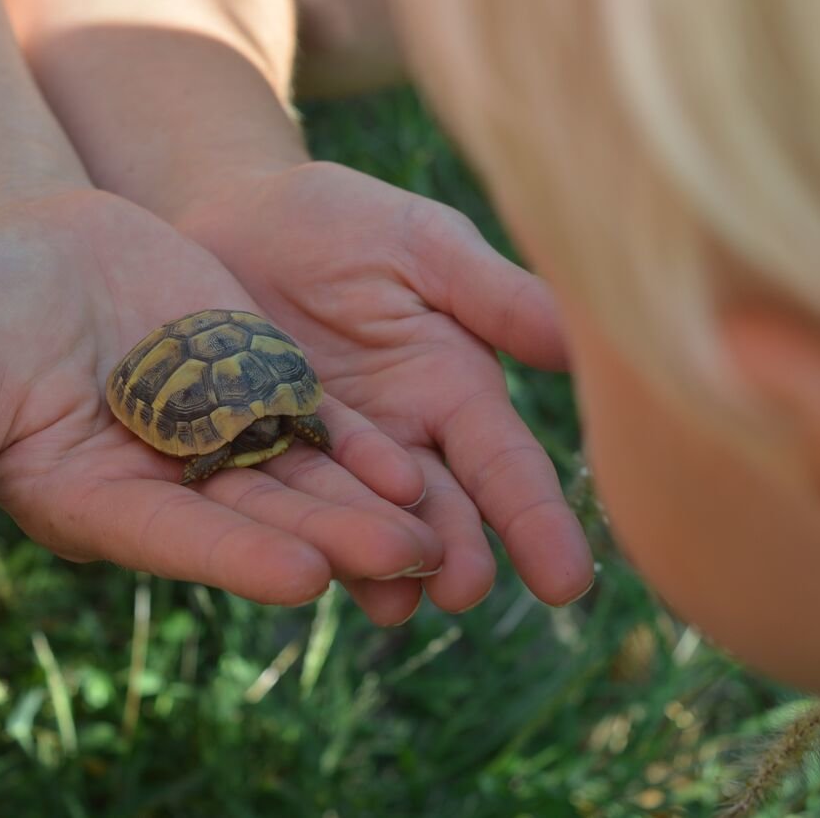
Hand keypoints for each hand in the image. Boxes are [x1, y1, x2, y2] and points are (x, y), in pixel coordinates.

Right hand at [0, 190, 441, 614]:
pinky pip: (314, 425)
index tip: (303, 576)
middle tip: (409, 558)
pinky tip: (416, 461)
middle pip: (256, 519)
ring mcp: (218, 443)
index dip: (234, 556)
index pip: (173, 539)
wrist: (38, 243)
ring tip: (438, 528)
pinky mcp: (256, 395)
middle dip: (331, 537)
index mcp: (96, 503)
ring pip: (300, 480)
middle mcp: (167, 488)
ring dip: (366, 502)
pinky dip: (359, 444)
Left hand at [175, 162, 594, 617]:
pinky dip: (308, 543)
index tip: (567, 581)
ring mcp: (336, 461)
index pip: (507, 466)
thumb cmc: (337, 222)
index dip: (537, 521)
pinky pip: (292, 511)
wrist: (231, 218)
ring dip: (385, 566)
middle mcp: (406, 440)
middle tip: (465, 590)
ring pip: (369, 525)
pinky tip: (314, 573)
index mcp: (456, 390)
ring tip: (396, 601)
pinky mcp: (266, 462)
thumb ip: (495, 297)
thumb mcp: (423, 246)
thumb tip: (589, 342)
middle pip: (442, 511)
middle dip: (458, 553)